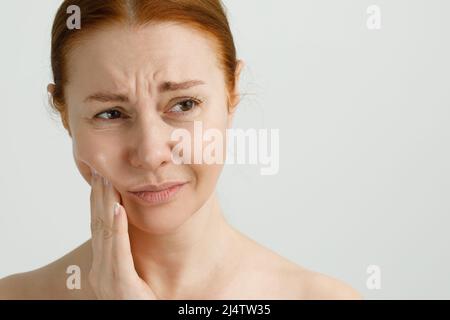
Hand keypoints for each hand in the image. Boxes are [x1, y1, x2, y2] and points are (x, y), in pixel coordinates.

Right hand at [88, 168, 156, 299]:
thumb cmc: (140, 302)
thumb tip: (135, 232)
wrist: (139, 319)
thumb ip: (129, 256)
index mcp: (105, 267)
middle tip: (100, 172)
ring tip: (106, 182)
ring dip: (104, 206)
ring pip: (105, 234)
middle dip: (99, 199)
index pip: (101, 228)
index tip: (101, 181)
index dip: (99, 204)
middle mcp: (102, 270)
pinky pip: (118, 252)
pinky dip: (116, 229)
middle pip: (99, 227)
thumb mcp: (133, 277)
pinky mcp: (120, 286)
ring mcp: (108, 279)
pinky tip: (117, 209)